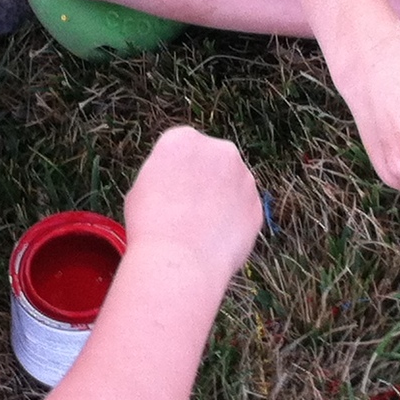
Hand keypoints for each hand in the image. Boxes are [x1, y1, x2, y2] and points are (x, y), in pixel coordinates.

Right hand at [122, 126, 262, 281]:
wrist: (179, 259)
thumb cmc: (150, 225)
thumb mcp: (142, 187)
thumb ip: (164, 175)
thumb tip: (175, 182)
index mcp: (183, 139)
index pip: (183, 148)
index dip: (175, 172)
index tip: (170, 191)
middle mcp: (219, 149)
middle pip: (212, 162)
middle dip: (204, 181)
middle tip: (187, 210)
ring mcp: (244, 176)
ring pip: (232, 185)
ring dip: (221, 200)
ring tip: (200, 229)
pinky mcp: (257, 204)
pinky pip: (243, 210)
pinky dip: (233, 222)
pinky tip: (215, 240)